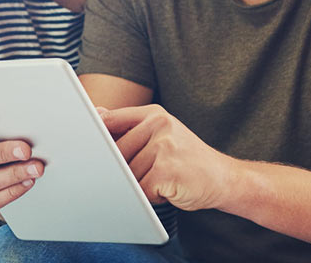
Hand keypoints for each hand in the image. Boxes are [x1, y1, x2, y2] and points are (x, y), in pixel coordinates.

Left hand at [100, 105, 238, 211]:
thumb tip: (98, 114)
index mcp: (155, 114)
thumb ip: (130, 127)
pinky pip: (141, 190)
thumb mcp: (162, 136)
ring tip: (163, 180)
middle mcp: (159, 125)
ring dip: (140, 185)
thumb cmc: (187, 160)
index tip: (85, 145)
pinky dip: (151, 196)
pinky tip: (169, 189)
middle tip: (149, 174)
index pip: (111, 120)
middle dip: (125, 171)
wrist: (225, 179)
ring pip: (128, 174)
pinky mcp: (166, 170)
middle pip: (116, 153)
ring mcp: (163, 147)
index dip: (97, 137)